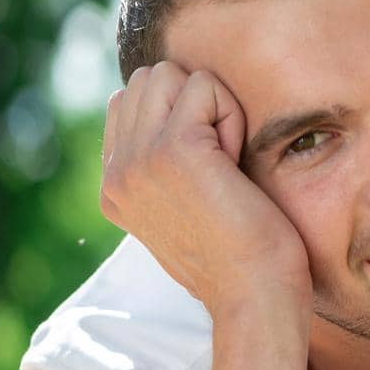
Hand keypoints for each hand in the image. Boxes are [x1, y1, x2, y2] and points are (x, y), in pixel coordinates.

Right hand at [100, 61, 311, 314]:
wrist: (255, 295)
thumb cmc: (242, 257)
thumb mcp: (186, 210)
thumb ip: (166, 169)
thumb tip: (181, 117)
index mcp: (114, 187)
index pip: (127, 103)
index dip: (179, 116)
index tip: (207, 168)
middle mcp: (116, 173)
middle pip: (146, 80)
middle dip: (193, 103)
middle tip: (221, 159)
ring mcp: (137, 160)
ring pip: (169, 74)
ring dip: (211, 105)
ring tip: (226, 158)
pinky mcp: (172, 150)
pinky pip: (204, 87)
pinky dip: (231, 113)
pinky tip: (236, 160)